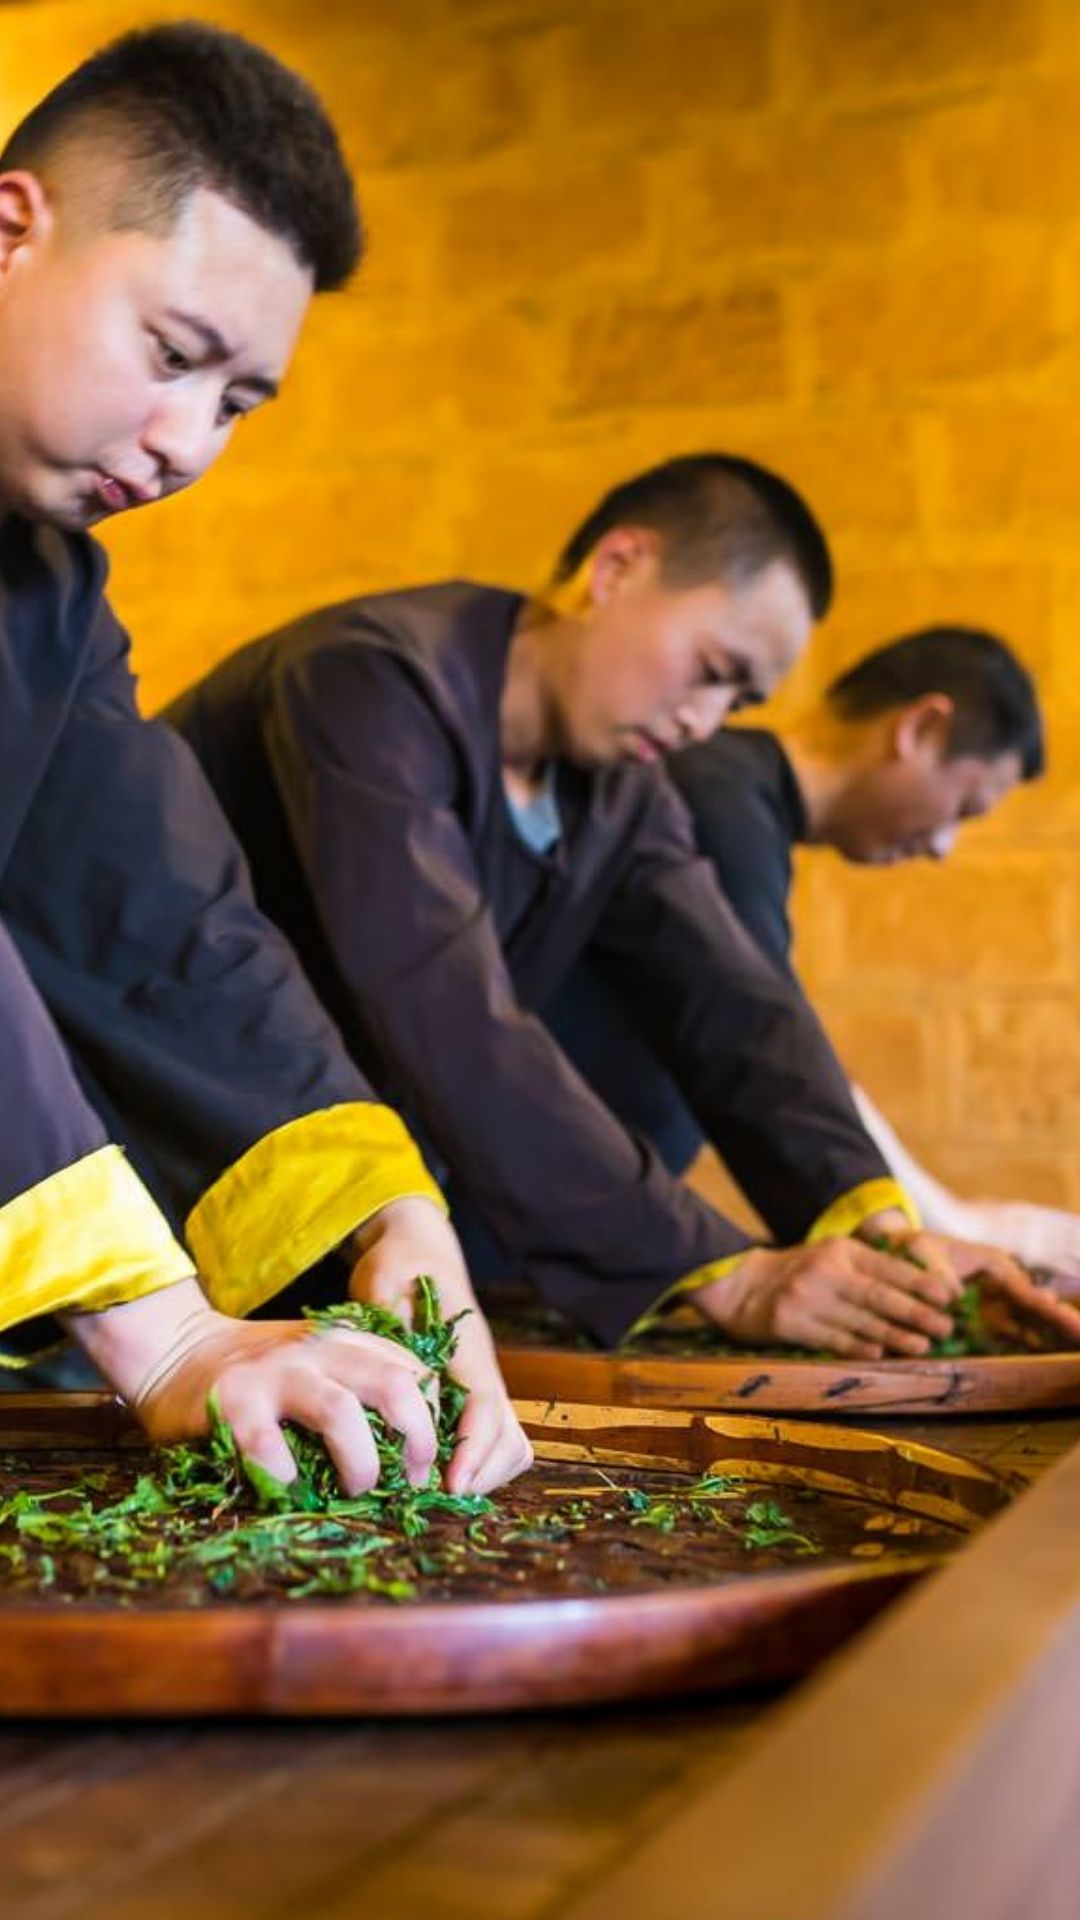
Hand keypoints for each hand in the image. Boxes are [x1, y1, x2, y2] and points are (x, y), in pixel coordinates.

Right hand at [65, 1278, 439, 1495]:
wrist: (173, 1349)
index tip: (431, 1461)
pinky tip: (288, 1491)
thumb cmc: (257, 1374)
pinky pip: (268, 1445)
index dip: (434, 1418)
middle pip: (392, 1383)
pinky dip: (285, 1477)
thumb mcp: (317, 1362)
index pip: (413, 1369)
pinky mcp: (233, 1401)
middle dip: (416, 1437)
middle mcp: (317, 1350)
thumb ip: (358, 1384)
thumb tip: (412, 1449)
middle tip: (413, 1481)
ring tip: (359, 1490)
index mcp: (344, 1342)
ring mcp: (275, 1373)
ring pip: (341, 1411)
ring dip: (361, 1461)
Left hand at [348, 1198, 532, 1496]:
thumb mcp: (384, 1284)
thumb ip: (395, 1327)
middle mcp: (484, 1372)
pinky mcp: (469, 1394)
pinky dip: (475, 1464)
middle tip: (436, 1500)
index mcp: (468, 1350)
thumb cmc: (399, 1265)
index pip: (486, 1409)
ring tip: (434, 1493)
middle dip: (482, 1475)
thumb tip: (410, 1382)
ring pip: (507, 1444)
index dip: (474, 1451)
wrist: (418, 1247)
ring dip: (482, 1474)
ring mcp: (481, 1385)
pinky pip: (489, 1439)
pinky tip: (434, 1472)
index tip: (452, 1486)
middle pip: (509, 1438)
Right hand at [691, 1236, 960, 1357]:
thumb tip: (917, 1290)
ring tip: (922, 1347)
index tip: (949, 1297)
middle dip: (916, 1313)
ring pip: (860, 1320)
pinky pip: (831, 1338)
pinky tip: (879, 1356)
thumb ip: (866, 1267)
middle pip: (879, 1295)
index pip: (888, 1267)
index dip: (921, 1283)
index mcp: (840, 1251)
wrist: (738, 1284)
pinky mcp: (790, 1322)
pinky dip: (858, 1348)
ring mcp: (807, 1297)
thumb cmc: (796, 1273)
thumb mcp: (829, 1256)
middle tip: (946, 1327)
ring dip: (894, 1336)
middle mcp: (826, 1271)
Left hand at [882, 1229, 1079, 1347]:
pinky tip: (1044, 1358)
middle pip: (1036, 1310)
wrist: (897, 1254)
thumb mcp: (921, 1251)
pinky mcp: (982, 1325)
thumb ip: (937, 1273)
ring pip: (1029, 1328)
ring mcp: (993, 1309)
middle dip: (1061, 1323)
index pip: (1024, 1291)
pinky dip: (1027, 1349)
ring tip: (1073, 1347)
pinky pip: (1009, 1340)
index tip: (1062, 1315)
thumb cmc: (912, 1248)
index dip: (1042, 1306)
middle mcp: (1000, 1288)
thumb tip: (953, 1300)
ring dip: (1050, 1340)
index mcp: (993, 1266)